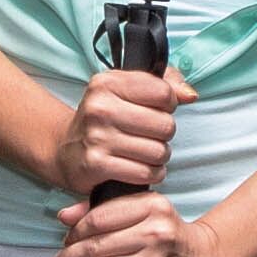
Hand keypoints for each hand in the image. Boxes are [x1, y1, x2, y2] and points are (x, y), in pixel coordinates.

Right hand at [59, 67, 188, 194]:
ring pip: (158, 152)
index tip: (155, 110)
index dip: (168, 104)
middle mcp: (100, 108)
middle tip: (149, 135)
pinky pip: (145, 173)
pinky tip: (139, 168)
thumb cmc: (105, 118)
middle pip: (165, 125)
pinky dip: (150, 174)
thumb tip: (190, 95)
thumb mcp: (127, 89)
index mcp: (108, 82)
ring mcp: (97, 137)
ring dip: (158, 157)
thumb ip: (165, 82)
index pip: (164, 93)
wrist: (65, 151)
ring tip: (145, 153)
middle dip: (164, 134)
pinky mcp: (97, 165)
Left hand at [59, 187, 227, 256]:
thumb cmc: (167, 234)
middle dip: (70, 256)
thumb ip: (101, 209)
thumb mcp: (142, 210)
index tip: (68, 239)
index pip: (98, 217)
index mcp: (150, 206)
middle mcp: (154, 231)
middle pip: (93, 245)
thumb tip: (64, 216)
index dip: (75, 231)